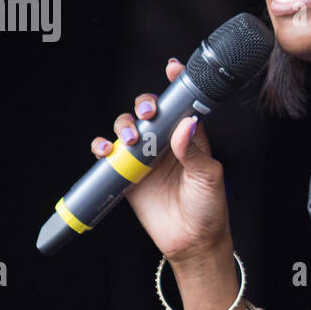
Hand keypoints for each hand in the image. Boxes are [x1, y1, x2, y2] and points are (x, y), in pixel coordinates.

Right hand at [89, 58, 230, 263]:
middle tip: (148, 115)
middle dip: (144, 105)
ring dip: (122, 126)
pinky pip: (108, 155)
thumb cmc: (208, 208)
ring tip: (129, 139)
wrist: (192, 242)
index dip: (176, 83)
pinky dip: (102, 148)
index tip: (172, 67)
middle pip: (148, 112)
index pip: (182, 104)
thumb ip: (194, 151)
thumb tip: (184, 124)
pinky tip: (105, 151)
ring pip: (126, 128)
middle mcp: (165, 143)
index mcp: (190, 138)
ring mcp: (144, 158)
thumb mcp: (208, 177)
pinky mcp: (127, 175)